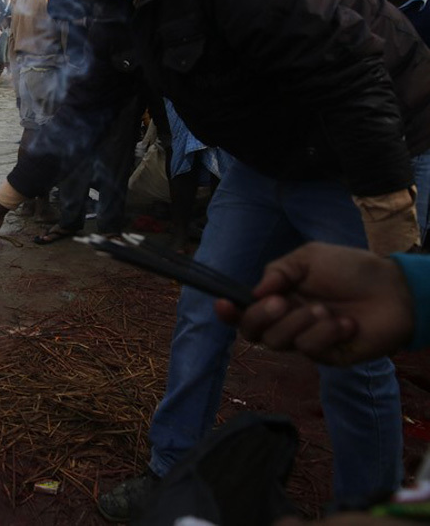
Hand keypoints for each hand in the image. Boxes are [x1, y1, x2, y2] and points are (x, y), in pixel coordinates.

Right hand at [214, 242, 415, 365]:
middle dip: (261, 317)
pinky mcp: (326, 356)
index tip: (221, 304)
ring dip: (299, 322)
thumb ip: (278, 270)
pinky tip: (346, 323)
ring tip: (325, 309)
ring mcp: (305, 341)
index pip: (243, 311)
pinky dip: (325, 333)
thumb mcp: (309, 257)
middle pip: (252, 331)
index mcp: (278, 297)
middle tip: (281, 302)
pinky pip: (310, 349)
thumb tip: (254, 291)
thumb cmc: (351, 269)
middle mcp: (286, 321)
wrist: (393, 290)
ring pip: (279, 341)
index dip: (228, 312)